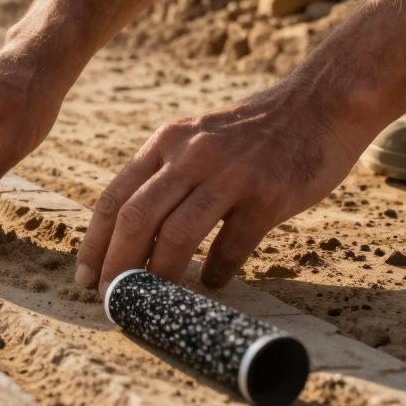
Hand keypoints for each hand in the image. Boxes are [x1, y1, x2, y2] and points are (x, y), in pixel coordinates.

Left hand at [75, 81, 361, 293]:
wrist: (320, 104)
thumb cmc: (254, 131)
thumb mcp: (196, 136)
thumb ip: (165, 173)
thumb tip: (131, 233)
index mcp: (166, 142)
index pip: (114, 198)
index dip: (95, 243)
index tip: (85, 276)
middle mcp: (191, 155)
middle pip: (136, 218)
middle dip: (117, 265)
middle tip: (111, 298)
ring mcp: (230, 174)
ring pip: (177, 234)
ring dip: (160, 274)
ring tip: (155, 301)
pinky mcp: (268, 195)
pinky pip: (232, 246)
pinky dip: (217, 271)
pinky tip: (213, 283)